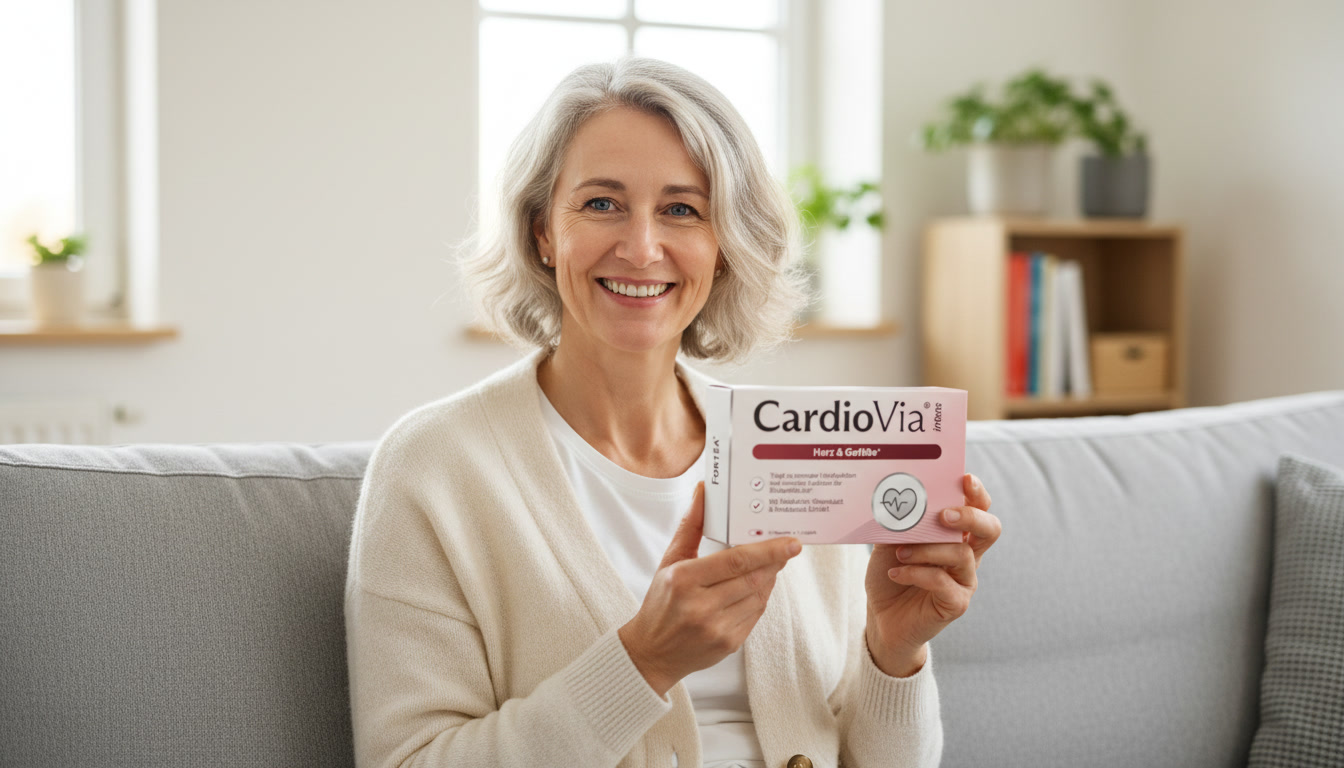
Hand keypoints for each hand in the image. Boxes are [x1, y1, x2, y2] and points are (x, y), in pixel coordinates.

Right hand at [618, 481, 802, 696]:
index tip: (791, 542)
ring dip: (769, 579)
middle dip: (775, 561)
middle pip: (753, 578)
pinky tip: (758, 587)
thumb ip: (691, 526)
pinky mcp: (729, 644)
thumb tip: (703, 491)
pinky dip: (761, 598)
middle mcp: (701, 606)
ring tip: (772, 565)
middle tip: (788, 547)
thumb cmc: (661, 602)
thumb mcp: (670, 562)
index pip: (736, 560)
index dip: (768, 550)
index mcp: (684, 580)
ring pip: (758, 596)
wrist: (652, 653)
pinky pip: (755, 615)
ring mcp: (717, 628)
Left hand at [863, 472, 1000, 675]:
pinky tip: (896, 573)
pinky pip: (944, 583)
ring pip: (961, 555)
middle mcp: (968, 555)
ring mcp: (965, 580)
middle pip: (990, 528)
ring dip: (927, 549)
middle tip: (943, 515)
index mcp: (956, 534)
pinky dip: (916, 573)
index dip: (977, 493)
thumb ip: (901, 522)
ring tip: (900, 552)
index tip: (965, 478)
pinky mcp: (956, 603)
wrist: (882, 617)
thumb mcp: (891, 542)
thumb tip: (899, 498)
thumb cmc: (891, 573)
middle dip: (970, 516)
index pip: (978, 507)